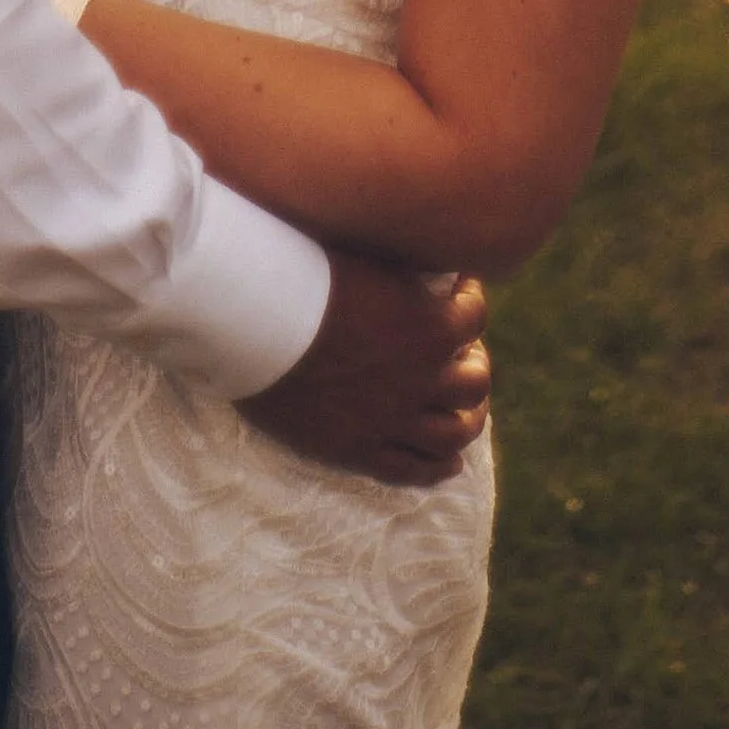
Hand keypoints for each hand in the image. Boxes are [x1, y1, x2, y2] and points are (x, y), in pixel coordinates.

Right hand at [237, 255, 490, 486]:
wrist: (254, 322)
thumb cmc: (303, 274)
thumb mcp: (367, 258)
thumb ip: (399, 269)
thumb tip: (417, 260)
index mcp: (429, 327)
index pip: (474, 315)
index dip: (471, 299)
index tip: (461, 289)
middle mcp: (420, 378)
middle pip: (475, 383)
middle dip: (472, 365)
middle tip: (461, 356)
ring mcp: (391, 419)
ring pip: (455, 433)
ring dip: (466, 420)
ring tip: (462, 410)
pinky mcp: (358, 450)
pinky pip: (413, 470)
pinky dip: (438, 468)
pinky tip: (449, 462)